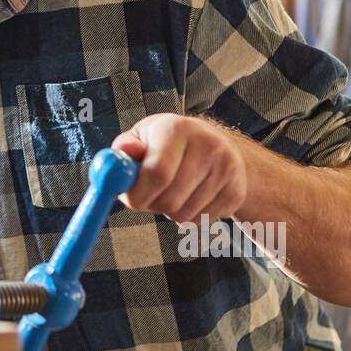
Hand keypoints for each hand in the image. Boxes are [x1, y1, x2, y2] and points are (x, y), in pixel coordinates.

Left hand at [111, 114, 246, 222]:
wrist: (217, 144)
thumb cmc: (168, 143)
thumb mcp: (142, 137)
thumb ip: (124, 151)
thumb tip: (113, 165)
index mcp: (176, 128)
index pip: (157, 173)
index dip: (138, 194)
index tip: (130, 199)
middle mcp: (206, 145)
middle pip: (170, 199)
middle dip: (152, 205)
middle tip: (149, 196)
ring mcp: (226, 169)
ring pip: (184, 215)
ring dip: (169, 212)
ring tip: (172, 191)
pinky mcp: (236, 191)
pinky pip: (201, 221)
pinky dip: (189, 217)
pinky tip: (191, 196)